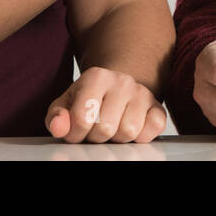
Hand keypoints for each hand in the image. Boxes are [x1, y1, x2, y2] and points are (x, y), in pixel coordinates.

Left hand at [45, 66, 166, 142]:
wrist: (116, 89)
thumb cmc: (88, 101)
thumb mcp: (66, 105)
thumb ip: (56, 117)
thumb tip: (59, 127)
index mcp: (96, 77)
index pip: (82, 118)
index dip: (75, 134)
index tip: (76, 132)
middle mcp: (122, 81)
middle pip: (106, 128)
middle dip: (96, 137)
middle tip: (95, 131)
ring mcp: (142, 93)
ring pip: (129, 131)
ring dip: (117, 139)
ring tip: (112, 129)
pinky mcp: (158, 107)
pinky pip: (153, 129)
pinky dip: (141, 137)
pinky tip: (130, 130)